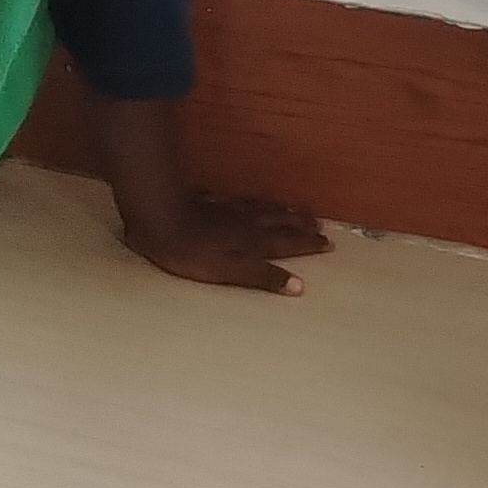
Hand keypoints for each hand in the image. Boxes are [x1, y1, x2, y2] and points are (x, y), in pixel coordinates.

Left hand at [123, 190, 331, 295]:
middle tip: (320, 223)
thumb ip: (264, 278)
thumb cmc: (193, 254)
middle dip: (301, 224)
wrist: (159, 219)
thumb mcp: (231, 273)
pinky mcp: (208, 203)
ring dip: (281, 210)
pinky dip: (250, 201)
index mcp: (253, 242)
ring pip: (262, 208)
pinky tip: (247, 200)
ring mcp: (227, 210)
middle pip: (280, 222)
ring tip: (295, 209)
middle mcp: (246, 223)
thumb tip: (300, 287)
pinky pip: (238, 200)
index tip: (328, 243)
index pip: (287, 243)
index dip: (307, 244)